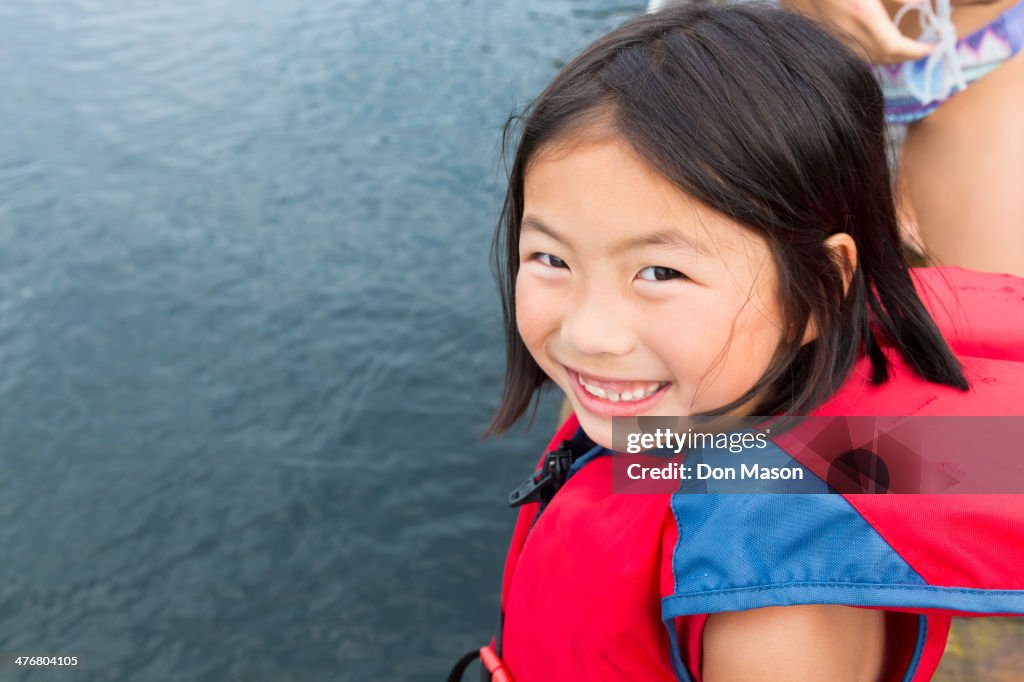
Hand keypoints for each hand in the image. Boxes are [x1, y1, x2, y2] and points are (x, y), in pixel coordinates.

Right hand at [782, 0, 932, 63]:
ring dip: (882, 56)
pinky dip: (862, 50)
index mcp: (863, 14)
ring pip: (861, 57)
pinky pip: (844, 50)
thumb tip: (921, 1)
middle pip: (880, 57)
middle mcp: (845, 31)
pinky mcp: (814, 31)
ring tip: (896, 48)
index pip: (896, 47)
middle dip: (902, 57)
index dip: (915, 51)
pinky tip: (867, 41)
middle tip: (917, 50)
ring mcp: (828, 34)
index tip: (929, 47)